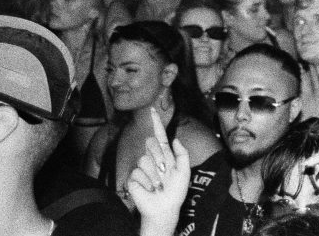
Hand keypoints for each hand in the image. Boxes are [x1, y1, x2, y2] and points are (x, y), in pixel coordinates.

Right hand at [126, 108, 190, 227]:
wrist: (165, 208)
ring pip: (144, 160)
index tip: (152, 110)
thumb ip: (182, 154)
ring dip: (154, 175)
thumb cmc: (176, 191)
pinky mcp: (133, 179)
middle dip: (158, 156)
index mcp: (165, 155)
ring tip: (158, 185)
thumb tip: (174, 139)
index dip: (156, 123)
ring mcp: (142, 168)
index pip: (160, 136)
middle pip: (151, 144)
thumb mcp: (185, 172)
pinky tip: (149, 189)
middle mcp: (152, 159)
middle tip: (164, 172)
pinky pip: (137, 174)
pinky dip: (146, 183)